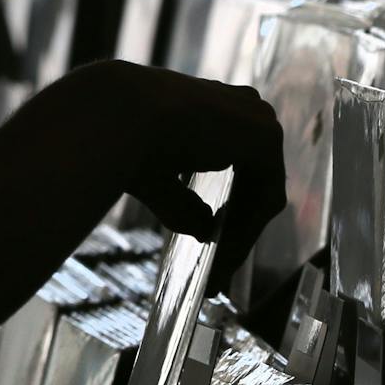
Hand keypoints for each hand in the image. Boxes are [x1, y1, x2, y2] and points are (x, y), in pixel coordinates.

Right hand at [67, 61, 286, 289]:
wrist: (119, 117)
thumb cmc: (126, 139)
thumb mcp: (159, 180)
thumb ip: (186, 203)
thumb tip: (207, 231)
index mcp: (218, 107)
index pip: (236, 166)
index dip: (227, 209)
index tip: (213, 244)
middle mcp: (244, 108)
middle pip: (252, 183)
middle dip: (237, 229)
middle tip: (219, 272)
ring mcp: (259, 119)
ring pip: (260, 193)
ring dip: (240, 238)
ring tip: (217, 276)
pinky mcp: (265, 137)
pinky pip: (265, 198)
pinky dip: (246, 232)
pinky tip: (223, 260)